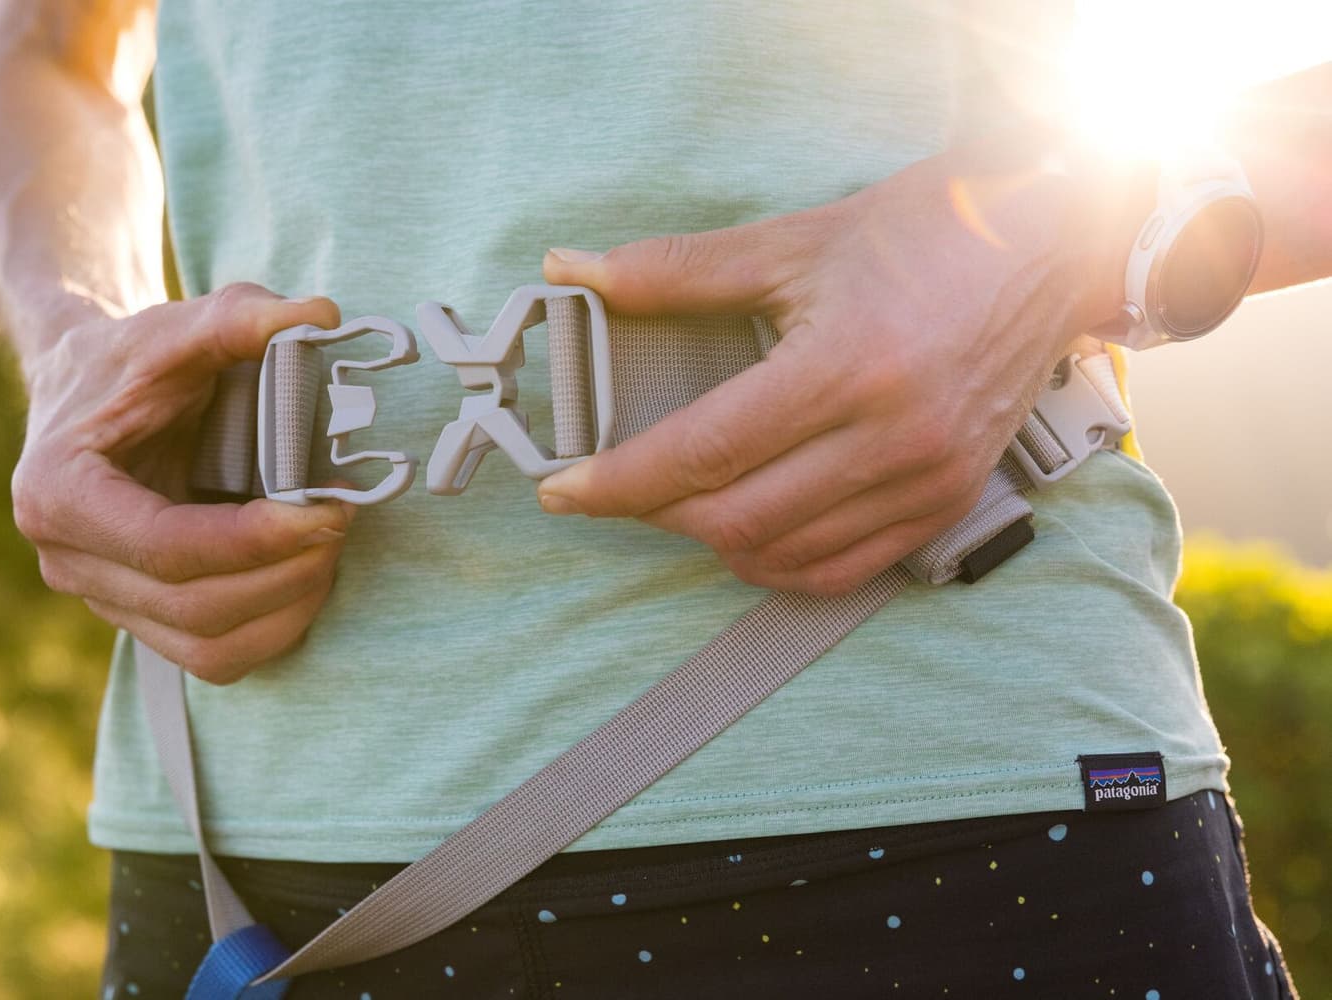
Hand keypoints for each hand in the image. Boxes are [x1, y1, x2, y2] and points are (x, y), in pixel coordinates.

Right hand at [13, 283, 350, 683]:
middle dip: (283, 573)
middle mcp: (68, 560)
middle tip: (342, 521)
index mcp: (59, 491)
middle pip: (192, 605)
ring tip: (330, 549)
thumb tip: (320, 317)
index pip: (165, 545)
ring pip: (207, 647)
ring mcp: (103, 599)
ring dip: (286, 607)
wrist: (85, 393)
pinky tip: (306, 578)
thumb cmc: (129, 362)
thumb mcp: (177, 326)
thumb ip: (240, 316)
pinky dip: (273, 628)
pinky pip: (214, 656)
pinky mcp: (139, 618)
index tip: (327, 511)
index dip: (253, 540)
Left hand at [539, 147, 1129, 595]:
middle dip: (655, 513)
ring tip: (676, 502)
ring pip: (783, 554)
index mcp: (845, 367)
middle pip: (735, 518)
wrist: (1056, 243)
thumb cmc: (925, 232)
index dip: (619, 481)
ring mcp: (927, 480)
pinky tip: (746, 534)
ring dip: (711, 539)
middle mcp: (891, 438)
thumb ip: (676, 269)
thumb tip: (573, 270)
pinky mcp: (950, 501)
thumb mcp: (794, 241)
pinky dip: (779, 564)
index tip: (561, 490)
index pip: (703, 452)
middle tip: (616, 487)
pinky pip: (844, 569)